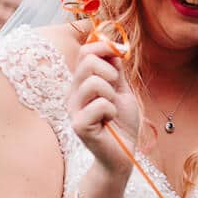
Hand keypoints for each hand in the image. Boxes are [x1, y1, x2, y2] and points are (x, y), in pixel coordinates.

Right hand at [67, 40, 141, 179]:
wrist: (124, 151)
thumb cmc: (122, 122)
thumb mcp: (122, 89)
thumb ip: (116, 69)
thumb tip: (113, 45)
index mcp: (82, 83)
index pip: (85, 52)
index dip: (104, 46)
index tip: (121, 52)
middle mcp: (73, 93)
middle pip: (88, 61)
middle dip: (111, 72)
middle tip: (115, 90)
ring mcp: (73, 109)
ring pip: (94, 82)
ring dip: (111, 94)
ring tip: (111, 107)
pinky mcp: (79, 125)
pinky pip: (100, 104)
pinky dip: (112, 111)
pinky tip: (109, 121)